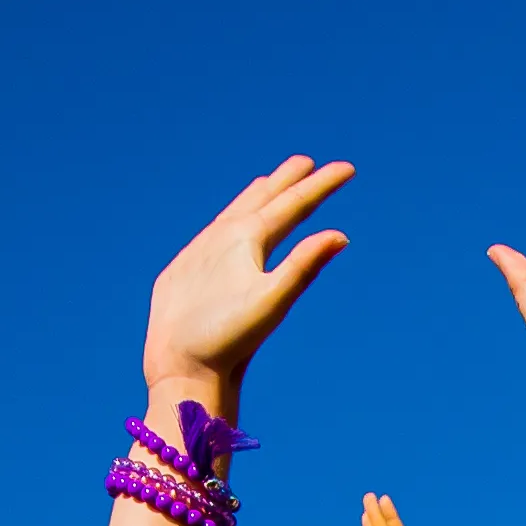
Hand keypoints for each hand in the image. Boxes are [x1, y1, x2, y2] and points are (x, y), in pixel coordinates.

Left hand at [143, 158, 353, 394]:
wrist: (178, 363)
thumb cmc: (230, 337)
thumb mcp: (273, 302)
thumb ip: (305, 265)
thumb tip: (338, 235)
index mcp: (245, 237)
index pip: (293, 204)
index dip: (322, 185)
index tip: (347, 169)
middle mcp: (219, 235)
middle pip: (260, 199)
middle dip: (286, 180)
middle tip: (306, 163)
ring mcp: (196, 252)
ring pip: (231, 213)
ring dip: (255, 197)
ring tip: (268, 183)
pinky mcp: (181, 272)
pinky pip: (210, 235)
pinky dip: (228, 223)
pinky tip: (227, 229)